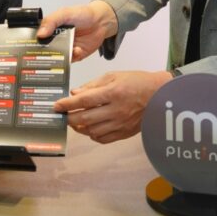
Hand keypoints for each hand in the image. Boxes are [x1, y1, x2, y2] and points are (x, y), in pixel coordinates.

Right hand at [37, 0, 117, 61]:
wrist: (101, 21)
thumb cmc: (83, 14)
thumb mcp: (65, 13)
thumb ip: (52, 21)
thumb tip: (40, 34)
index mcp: (51, 29)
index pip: (37, 38)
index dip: (32, 42)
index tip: (29, 46)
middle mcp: (56, 40)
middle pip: (45, 50)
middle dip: (44, 54)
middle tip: (45, 53)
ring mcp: (66, 48)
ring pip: (57, 57)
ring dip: (59, 57)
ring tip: (64, 52)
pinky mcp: (75, 55)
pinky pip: (70, 60)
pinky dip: (73, 57)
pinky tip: (77, 50)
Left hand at [53, 70, 171, 142]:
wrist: (160, 95)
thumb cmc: (137, 82)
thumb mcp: (114, 76)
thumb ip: (93, 85)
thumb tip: (74, 93)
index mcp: (113, 93)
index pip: (84, 100)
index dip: (67, 104)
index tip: (56, 106)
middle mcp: (116, 110)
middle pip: (85, 118)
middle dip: (69, 118)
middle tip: (63, 115)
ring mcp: (121, 124)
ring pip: (92, 131)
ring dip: (80, 127)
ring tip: (75, 121)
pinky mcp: (125, 133)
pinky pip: (103, 139)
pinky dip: (93, 135)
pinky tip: (90, 128)